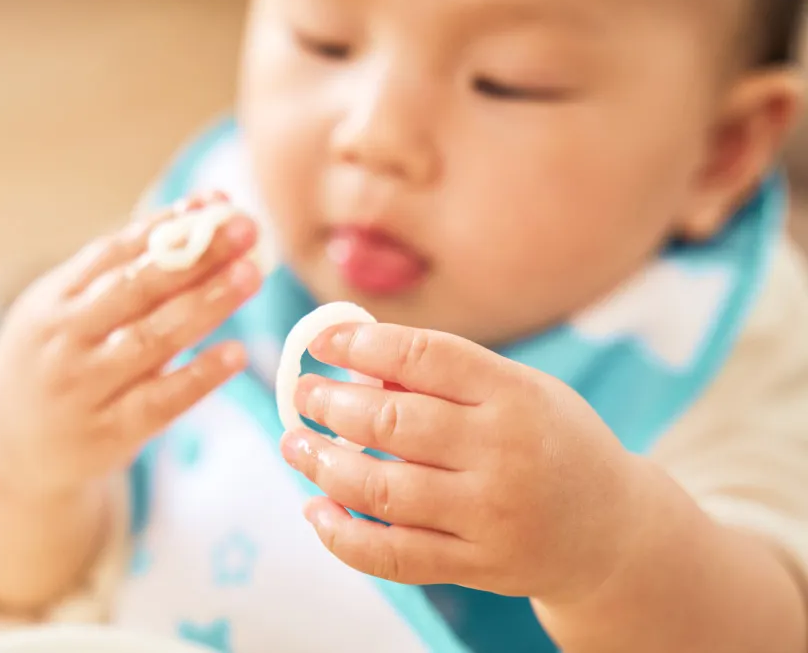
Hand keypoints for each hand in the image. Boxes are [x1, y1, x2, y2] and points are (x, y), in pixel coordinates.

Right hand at [0, 194, 261, 497]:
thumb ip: (123, 272)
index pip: (113, 253)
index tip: (215, 202)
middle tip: (244, 227)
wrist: (5, 454)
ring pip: (151, 339)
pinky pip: (160, 401)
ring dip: (205, 304)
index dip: (166, 225)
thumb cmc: (53, 366)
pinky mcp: (107, 434)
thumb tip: (199, 214)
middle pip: (136, 289)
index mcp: (51, 300)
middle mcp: (62, 340)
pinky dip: (199, 376)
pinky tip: (235, 353)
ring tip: (250, 274)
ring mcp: (83, 388)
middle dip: (194, 255)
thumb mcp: (65, 314)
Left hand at [280, 322, 650, 603]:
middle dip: (331, 404)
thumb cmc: (549, 442)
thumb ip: (446, 377)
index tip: (323, 342)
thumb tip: (353, 360)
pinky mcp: (478, 565)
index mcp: (516, 394)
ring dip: (323, 466)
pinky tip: (316, 510)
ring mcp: (491, 514)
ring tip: (295, 445)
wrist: (613, 532)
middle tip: (302, 395)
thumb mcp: (519, 391)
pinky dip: (343, 536)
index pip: (426, 355)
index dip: (363, 343)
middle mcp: (505, 452)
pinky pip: (394, 554)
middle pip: (394, 422)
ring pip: (382, 490)